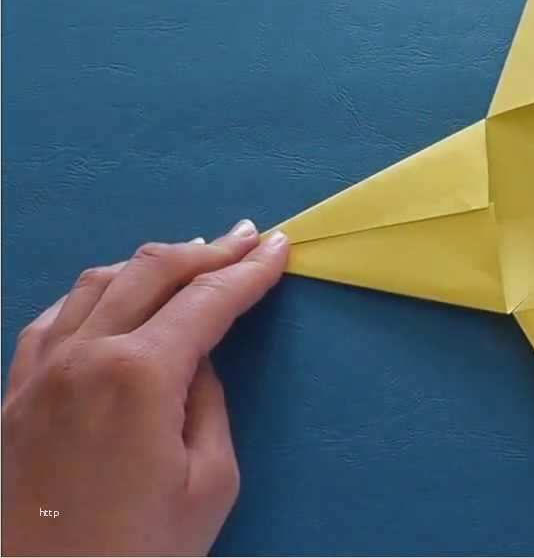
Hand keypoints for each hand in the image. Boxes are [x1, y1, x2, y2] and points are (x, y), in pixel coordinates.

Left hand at [2, 220, 288, 555]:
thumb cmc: (140, 548)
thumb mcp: (210, 481)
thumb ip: (208, 404)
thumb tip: (195, 362)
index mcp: (140, 375)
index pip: (207, 300)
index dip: (248, 270)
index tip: (276, 247)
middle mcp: (85, 356)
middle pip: (151, 271)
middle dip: (207, 250)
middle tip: (245, 238)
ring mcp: (41, 372)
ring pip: (97, 282)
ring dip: (150, 262)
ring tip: (188, 258)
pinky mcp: (14, 394)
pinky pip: (53, 318)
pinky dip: (93, 294)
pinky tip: (112, 299)